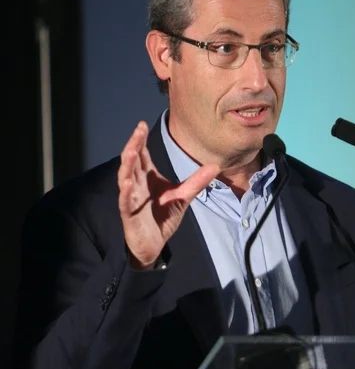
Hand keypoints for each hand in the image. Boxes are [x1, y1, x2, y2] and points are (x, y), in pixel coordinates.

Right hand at [118, 121, 218, 268]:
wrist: (155, 244)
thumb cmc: (163, 217)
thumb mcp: (183, 196)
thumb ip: (196, 181)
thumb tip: (215, 166)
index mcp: (147, 177)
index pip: (142, 154)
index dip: (140, 140)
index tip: (142, 124)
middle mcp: (136, 184)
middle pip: (132, 160)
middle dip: (134, 145)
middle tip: (138, 130)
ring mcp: (131, 198)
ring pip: (125, 177)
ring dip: (127, 164)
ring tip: (131, 150)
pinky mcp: (129, 214)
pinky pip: (125, 201)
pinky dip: (126, 192)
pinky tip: (129, 183)